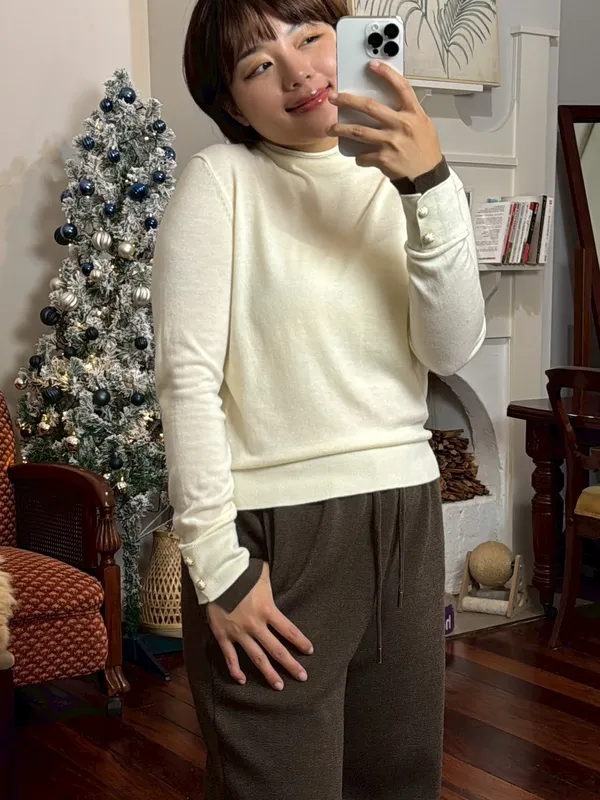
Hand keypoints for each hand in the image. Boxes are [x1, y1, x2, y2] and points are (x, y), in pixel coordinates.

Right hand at [207, 562, 313, 690]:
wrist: (216, 576)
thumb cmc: (241, 572)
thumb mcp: (262, 574)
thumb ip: (271, 579)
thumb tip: (280, 569)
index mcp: (268, 610)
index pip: (289, 630)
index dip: (301, 642)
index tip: (310, 651)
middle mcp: (255, 625)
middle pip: (277, 650)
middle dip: (291, 665)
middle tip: (302, 677)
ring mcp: (239, 633)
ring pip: (256, 658)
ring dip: (268, 673)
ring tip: (279, 686)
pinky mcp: (223, 636)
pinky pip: (230, 657)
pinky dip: (235, 670)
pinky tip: (242, 681)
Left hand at [328, 61, 442, 180]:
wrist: (428, 177)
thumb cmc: (425, 150)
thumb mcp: (423, 125)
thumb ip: (407, 114)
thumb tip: (386, 104)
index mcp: (413, 114)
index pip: (401, 87)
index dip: (387, 74)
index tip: (372, 65)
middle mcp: (401, 125)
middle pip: (369, 107)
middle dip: (348, 101)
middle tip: (334, 98)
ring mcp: (391, 142)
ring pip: (358, 131)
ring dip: (341, 129)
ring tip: (331, 129)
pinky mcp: (383, 158)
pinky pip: (363, 156)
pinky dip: (358, 157)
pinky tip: (359, 157)